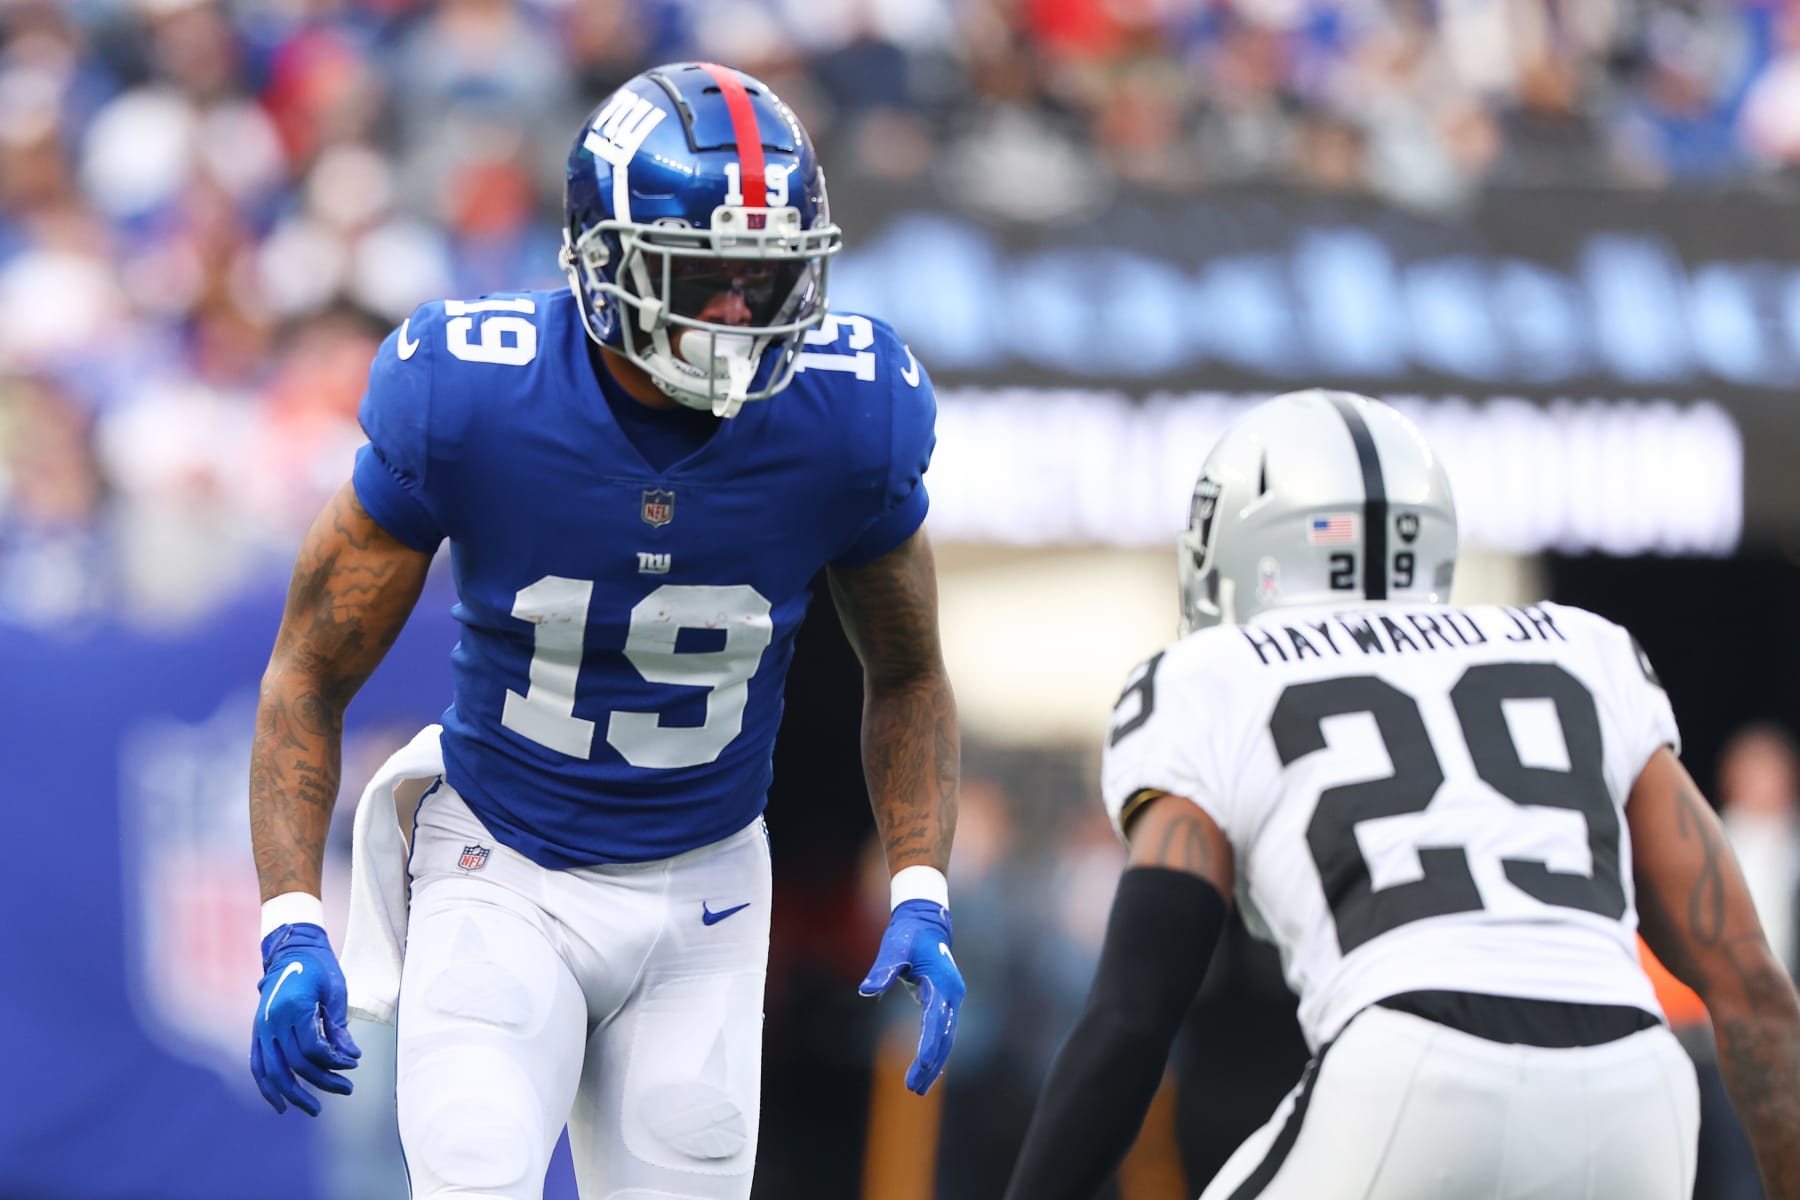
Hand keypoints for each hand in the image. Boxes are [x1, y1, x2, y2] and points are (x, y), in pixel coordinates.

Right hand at [250, 923, 360, 1115]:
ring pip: (272, 1072)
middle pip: (295, 1065)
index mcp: (295, 1008)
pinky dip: (267, 1087)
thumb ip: (339, 1028)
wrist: (291, 951)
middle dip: (322, 1082)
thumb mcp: (336, 993)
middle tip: (346, 1090)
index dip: (334, 1062)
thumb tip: (350, 1058)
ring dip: (292, 1094)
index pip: (313, 1048)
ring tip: (312, 1109)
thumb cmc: (319, 969)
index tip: (352, 1066)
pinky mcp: (257, 1033)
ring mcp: (261, 1028)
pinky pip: (258, 1066)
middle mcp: (273, 1021)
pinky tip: (280, 1103)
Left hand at [860, 899, 964, 1094]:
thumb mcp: (893, 949)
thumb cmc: (908, 934)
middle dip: (930, 1063)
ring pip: (945, 1038)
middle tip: (914, 1088)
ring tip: (918, 1088)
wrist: (926, 922)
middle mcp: (952, 994)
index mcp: (942, 982)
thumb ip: (882, 970)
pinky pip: (942, 1032)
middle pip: (943, 1036)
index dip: (928, 1043)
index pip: (935, 1019)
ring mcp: (951, 999)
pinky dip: (936, 1051)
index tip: (921, 1064)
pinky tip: (929, 1071)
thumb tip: (866, 990)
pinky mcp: (944, 1002)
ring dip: (934, 1063)